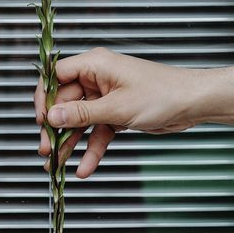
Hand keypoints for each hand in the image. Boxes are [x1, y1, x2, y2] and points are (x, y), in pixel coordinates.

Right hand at [33, 47, 206, 178]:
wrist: (193, 104)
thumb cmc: (163, 94)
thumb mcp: (117, 108)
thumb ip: (82, 114)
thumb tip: (52, 117)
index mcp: (96, 65)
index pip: (57, 76)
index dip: (45, 98)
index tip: (40, 121)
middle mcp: (98, 79)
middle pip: (66, 103)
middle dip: (56, 128)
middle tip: (47, 149)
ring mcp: (107, 97)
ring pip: (80, 121)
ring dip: (70, 143)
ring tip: (57, 164)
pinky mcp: (117, 114)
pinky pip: (97, 131)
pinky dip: (92, 149)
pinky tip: (85, 167)